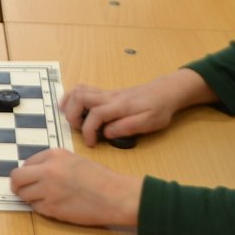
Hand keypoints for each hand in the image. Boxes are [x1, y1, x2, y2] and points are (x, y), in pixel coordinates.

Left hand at [11, 148, 142, 226]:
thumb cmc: (100, 178)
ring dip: (31, 198)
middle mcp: (47, 170)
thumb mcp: (75, 160)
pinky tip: (57, 206)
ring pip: (24, 195)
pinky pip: (36, 208)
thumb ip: (53, 163)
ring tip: (47, 199)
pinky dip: (42, 208)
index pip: (26, 163)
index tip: (32, 179)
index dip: (28, 173)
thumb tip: (33, 173)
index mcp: (55, 155)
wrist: (115, 196)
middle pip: (16, 178)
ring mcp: (48, 190)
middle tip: (23, 190)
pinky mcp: (51, 208)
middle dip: (18, 185)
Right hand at [59, 68, 212, 145]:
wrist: (164, 92)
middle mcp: (109, 96)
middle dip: (72, 115)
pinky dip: (72, 98)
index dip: (88, 130)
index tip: (91, 144)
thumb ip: (128, 127)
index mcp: (120, 106)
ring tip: (71, 120)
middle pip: (80, 97)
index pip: (96, 114)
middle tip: (78, 130)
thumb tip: (107, 133)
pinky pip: (83, 90)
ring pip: (79, 90)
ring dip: (69, 104)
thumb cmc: (159, 109)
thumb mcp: (150, 122)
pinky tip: (72, 109)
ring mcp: (106, 93)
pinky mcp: (105, 93)